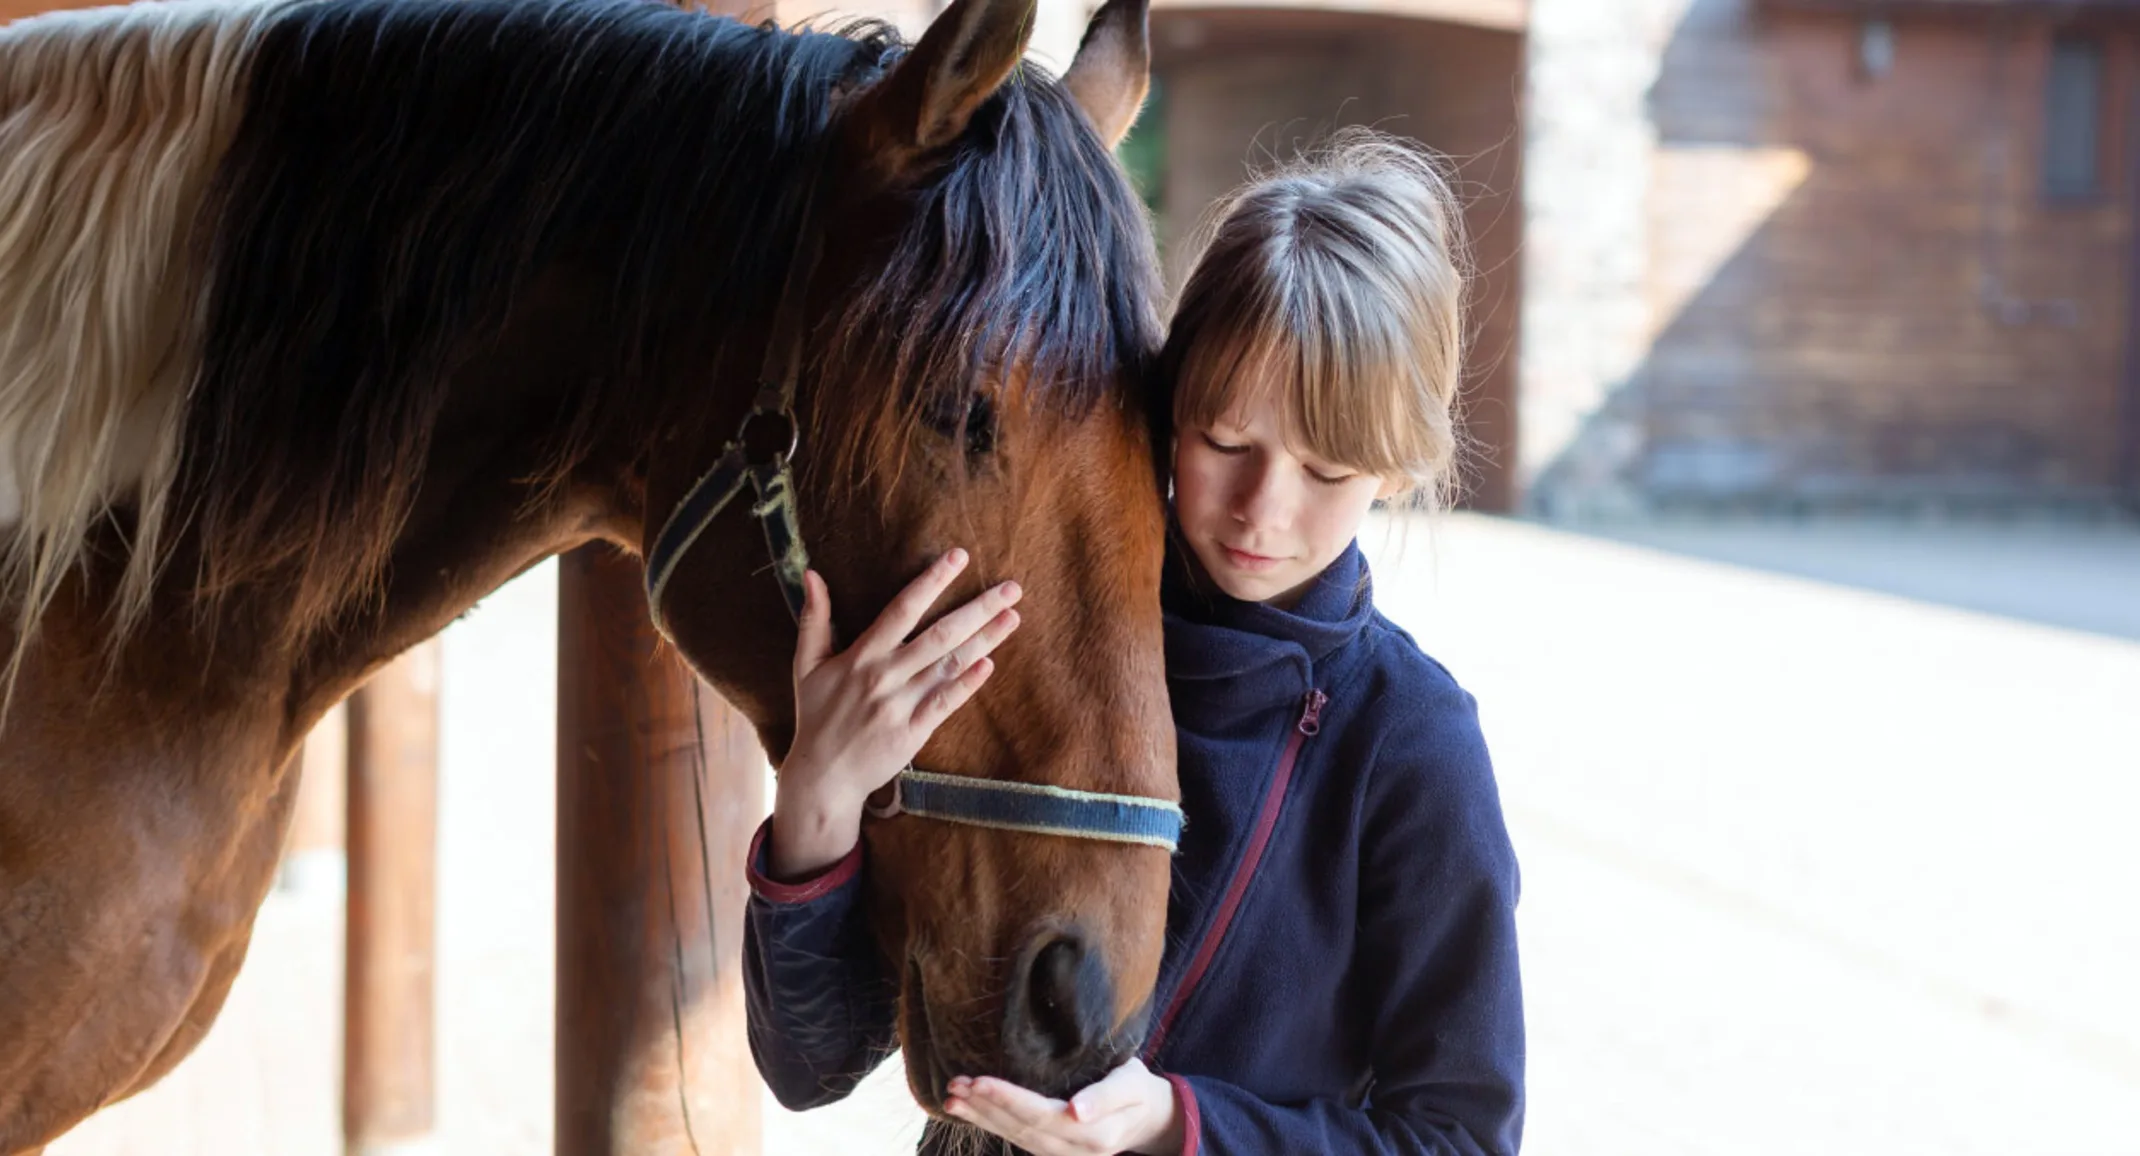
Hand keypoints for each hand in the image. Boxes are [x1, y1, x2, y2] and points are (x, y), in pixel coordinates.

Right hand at [768, 548, 1021, 879]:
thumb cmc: (816, 716)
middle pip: (939, 634)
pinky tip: (990, 664)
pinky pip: (945, 703)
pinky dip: (967, 684)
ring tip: (1013, 616)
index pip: (903, 609)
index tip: (959, 558)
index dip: (932, 581)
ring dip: (984, 640)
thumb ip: (813, 618)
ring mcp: (901, 705)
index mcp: (862, 655)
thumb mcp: (806, 664)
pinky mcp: (913, 732)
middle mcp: (884, 676)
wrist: (822, 776)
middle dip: (977, 608)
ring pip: (949, 665)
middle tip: (1010, 588)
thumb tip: (812, 574)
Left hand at [944, 1058, 1183, 1155]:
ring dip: (981, 1117)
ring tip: (952, 1097)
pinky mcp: (1052, 1153)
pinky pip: (1017, 1138)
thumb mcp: (1133, 1084)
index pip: (1042, 1115)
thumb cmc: (1139, 1091)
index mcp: (1094, 1135)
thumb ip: (1107, 1096)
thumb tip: (1077, 1110)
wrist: (1148, 1118)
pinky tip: (969, 1110)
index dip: (1009, 1100)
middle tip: (955, 1085)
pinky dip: (991, 1124)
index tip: (979, 1081)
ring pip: (1015, 1136)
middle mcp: (1074, 1152)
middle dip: (986, 1107)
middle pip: (1022, 1128)